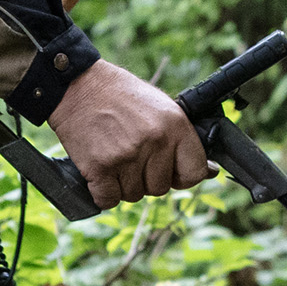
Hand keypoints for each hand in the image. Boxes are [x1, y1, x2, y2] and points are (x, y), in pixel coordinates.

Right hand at [48, 56, 210, 205]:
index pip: (194, 172)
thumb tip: (208, 171)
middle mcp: (154, 142)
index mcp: (175, 125)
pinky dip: (103, 192)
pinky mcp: (100, 167)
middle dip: (145, 178)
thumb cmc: (120, 95)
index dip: (181, 176)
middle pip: (159, 189)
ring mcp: (127, 156)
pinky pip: (108, 200)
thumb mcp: (160, 107)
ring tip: (113, 156)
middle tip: (130, 155)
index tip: (171, 172)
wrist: (77, 85)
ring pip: (132, 195)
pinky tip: (100, 171)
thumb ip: (182, 139)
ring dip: (122, 184)